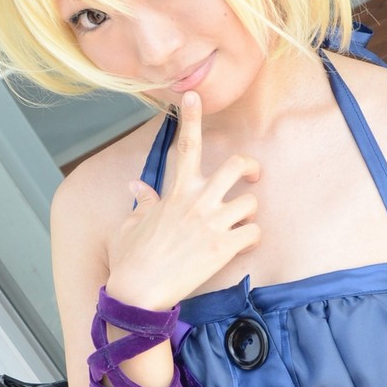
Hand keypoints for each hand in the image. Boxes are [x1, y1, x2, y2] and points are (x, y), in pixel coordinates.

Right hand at [106, 91, 259, 307]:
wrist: (139, 292)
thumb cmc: (132, 258)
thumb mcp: (132, 224)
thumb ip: (143, 201)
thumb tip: (137, 186)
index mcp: (176, 191)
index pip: (185, 145)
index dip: (191, 117)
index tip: (193, 94)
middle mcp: (197, 201)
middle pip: (238, 165)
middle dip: (252, 167)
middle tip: (252, 178)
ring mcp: (212, 223)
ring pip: (251, 202)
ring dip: (249, 213)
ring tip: (239, 225)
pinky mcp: (224, 247)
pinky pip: (254, 233)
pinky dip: (251, 239)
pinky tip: (239, 247)